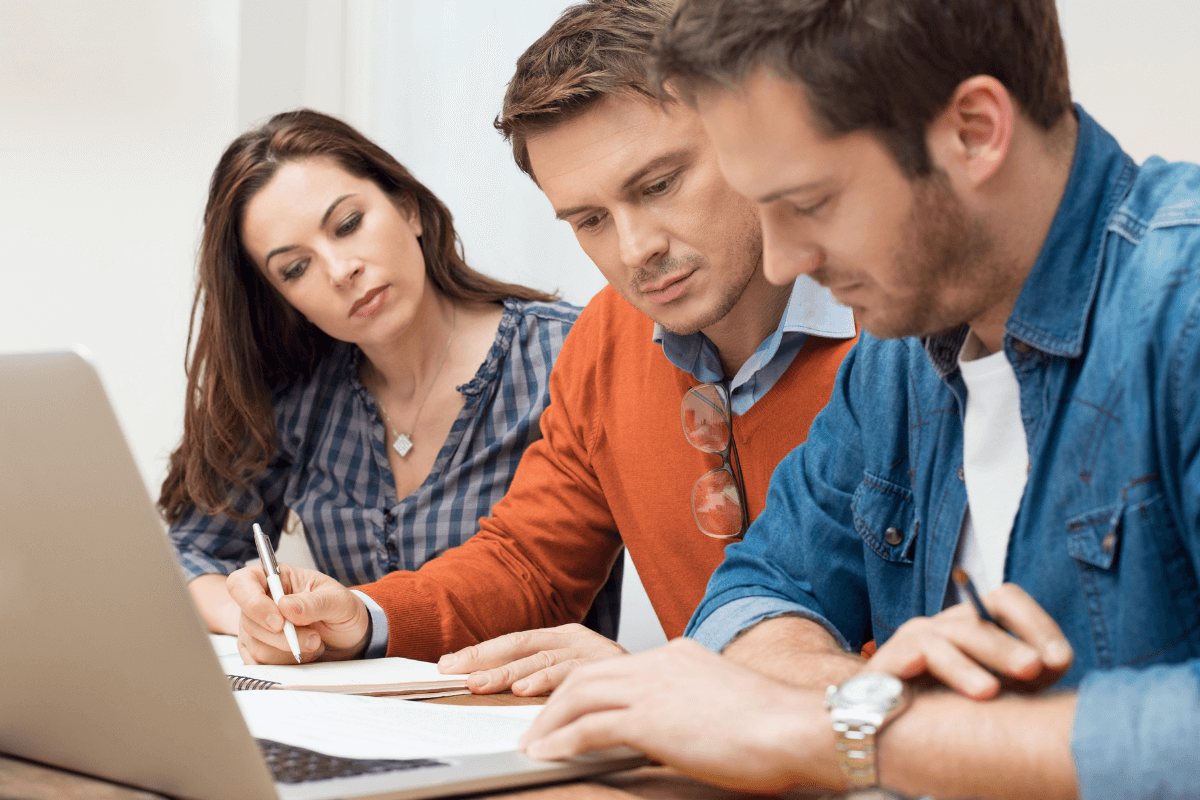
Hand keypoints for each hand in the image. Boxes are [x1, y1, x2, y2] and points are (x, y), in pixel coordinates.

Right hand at [226, 564, 369, 663]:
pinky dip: (285, 664)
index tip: (279, 622)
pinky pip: (260, 664)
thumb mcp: (338, 601)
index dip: (254, 604)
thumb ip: (314, 602)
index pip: (242, 584)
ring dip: (289, 651)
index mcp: (275, 577)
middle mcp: (260, 601)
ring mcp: (255, 627)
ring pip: (256, 647)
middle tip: (314, 637)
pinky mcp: (258, 650)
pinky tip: (302, 654)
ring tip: (313, 641)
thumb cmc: (341, 610)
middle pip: (249, 622)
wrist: (349, 636)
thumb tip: (286, 606)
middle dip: (284, 637)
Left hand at [437, 624, 627, 695]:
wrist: (683, 694)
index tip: (449, 664)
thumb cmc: (628, 693)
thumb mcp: (584, 681)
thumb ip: (552, 681)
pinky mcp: (614, 670)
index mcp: (570, 640)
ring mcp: (596, 653)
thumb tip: (509, 690)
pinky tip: (526, 692)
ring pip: (543, 659)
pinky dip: (546, 683)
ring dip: (508, 674)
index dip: (482, 652)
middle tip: (454, 672)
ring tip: (481, 685)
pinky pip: (573, 675)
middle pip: (523, 645)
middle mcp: (580, 641)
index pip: (517, 644)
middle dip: (485, 659)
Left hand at [520, 638, 842, 792]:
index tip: (569, 708)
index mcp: (679, 654)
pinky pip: (589, 726)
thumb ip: (694, 706)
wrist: (797, 727)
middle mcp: (660, 662)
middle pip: (586, 674)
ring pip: (579, 694)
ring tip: (533, 744)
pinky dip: (561, 740)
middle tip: (537, 727)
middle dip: (554, 701)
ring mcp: (653, 687)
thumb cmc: (776, 727)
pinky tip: (547, 755)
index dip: (585, 689)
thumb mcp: (724, 703)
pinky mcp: (650, 718)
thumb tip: (680, 730)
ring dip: (549, 721)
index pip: (617, 667)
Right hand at [863, 582, 1072, 698]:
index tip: (1062, 660)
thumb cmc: (948, 711)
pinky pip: (920, 650)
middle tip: (1037, 668)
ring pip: (955, 633)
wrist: (884, 729)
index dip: (1037, 623)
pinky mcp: (891, 657)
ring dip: (982, 656)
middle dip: (1013, 642)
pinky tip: (967, 686)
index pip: (1006, 601)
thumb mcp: (1000, 693)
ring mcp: (916, 637)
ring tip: (994, 690)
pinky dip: (947, 665)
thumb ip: (1030, 675)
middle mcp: (946, 626)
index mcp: (974, 628)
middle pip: (983, 615)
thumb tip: (1058, 659)